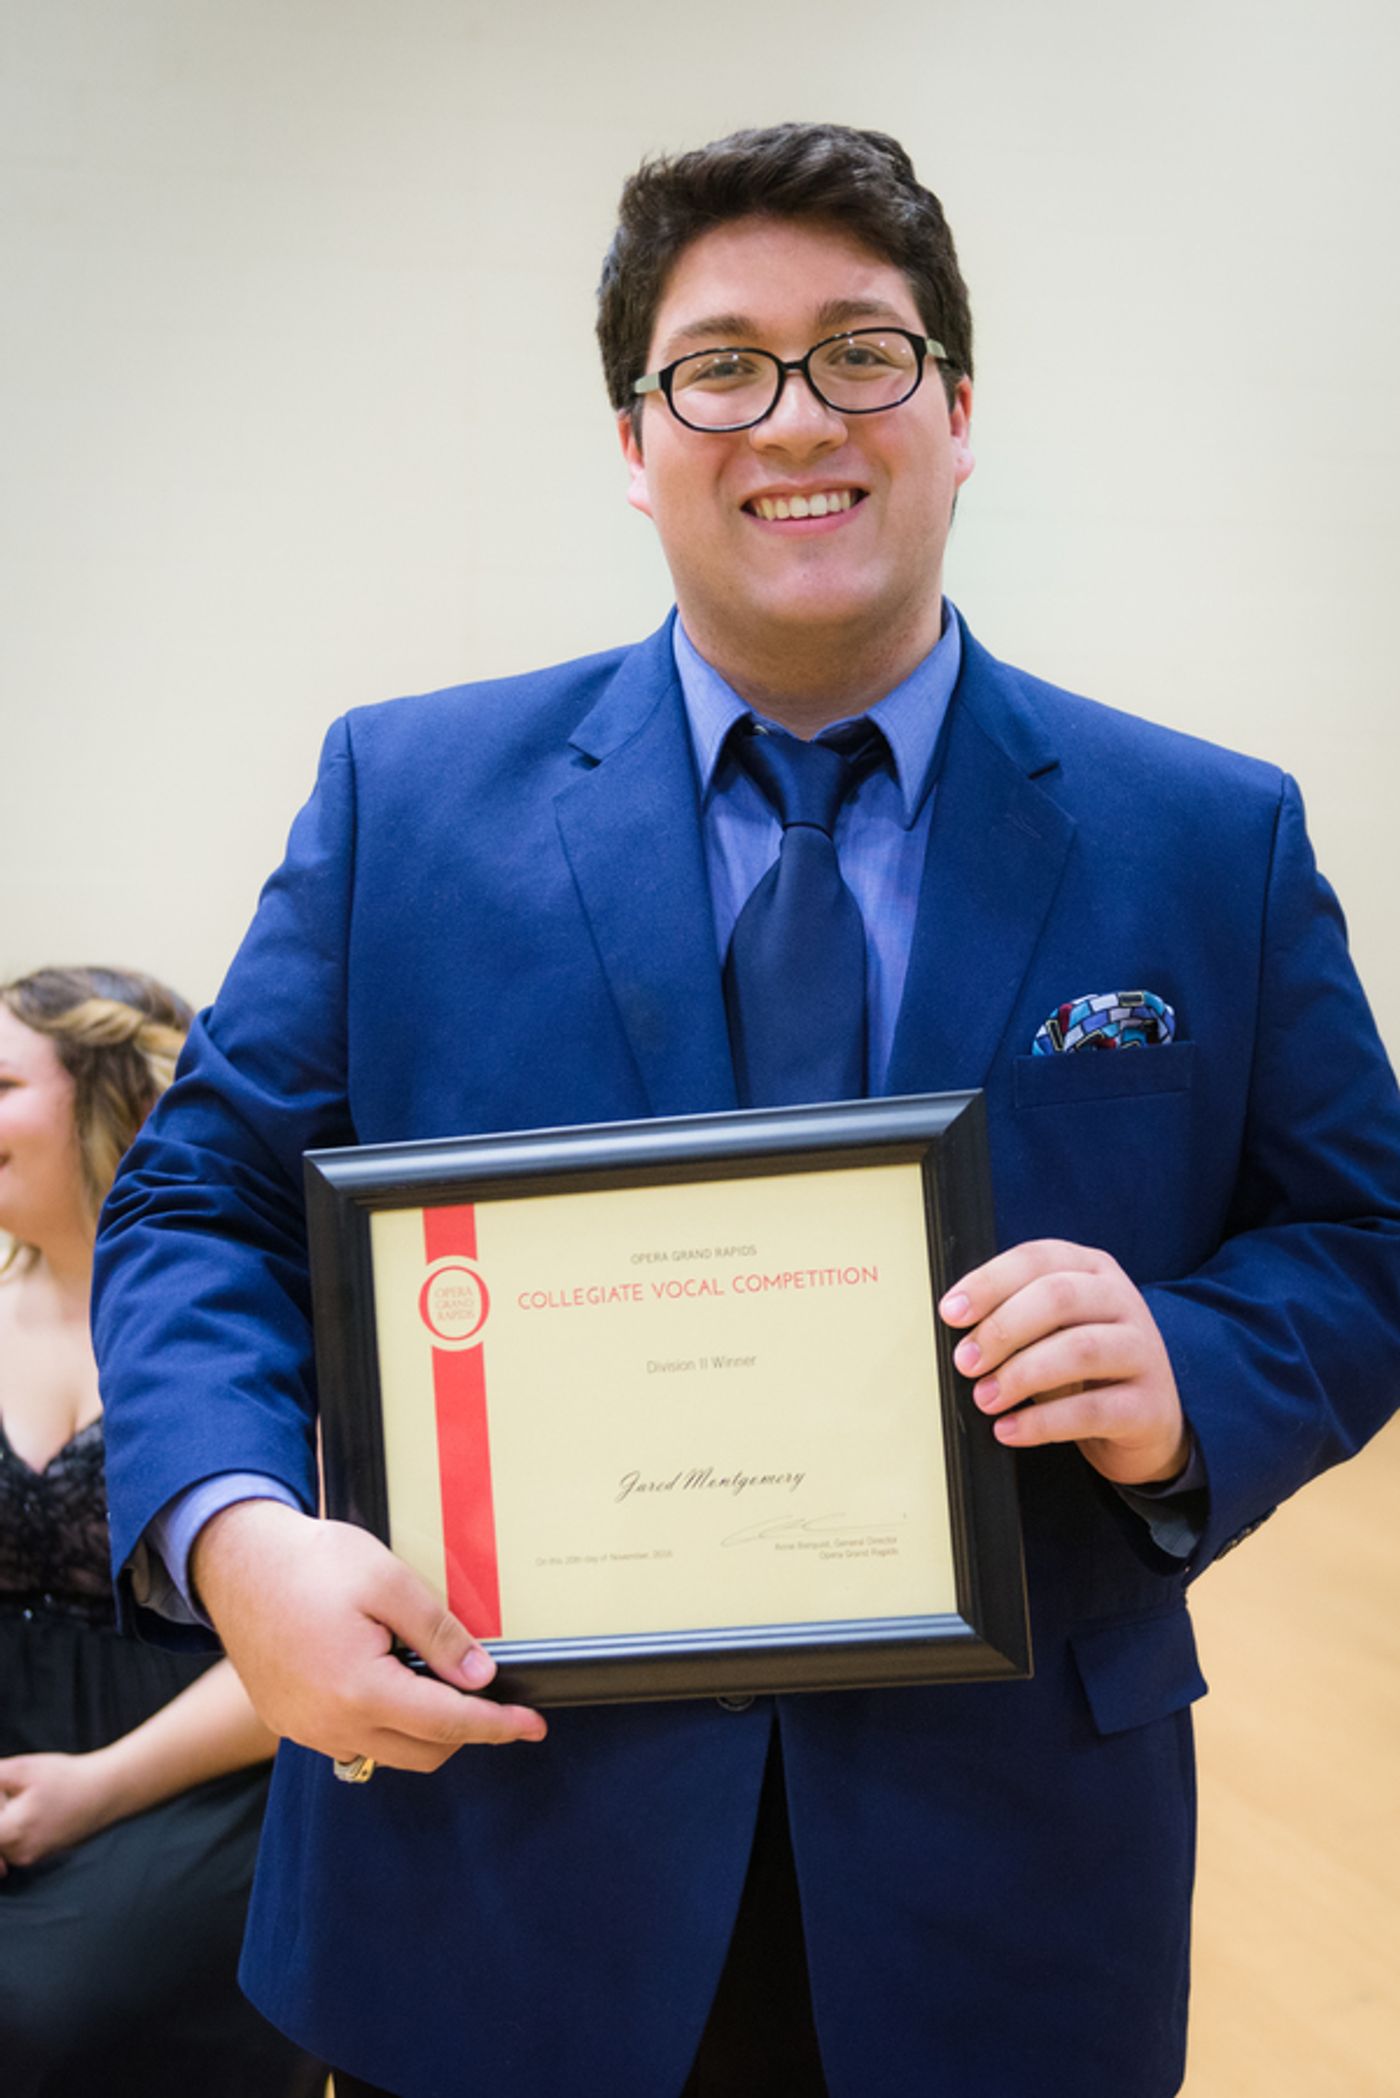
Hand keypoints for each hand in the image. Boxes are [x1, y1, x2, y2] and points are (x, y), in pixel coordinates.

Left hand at [0, 1751, 112, 1871]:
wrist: (104, 1791)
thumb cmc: (65, 1776)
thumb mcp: (23, 1768)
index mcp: (12, 1831)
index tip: (1, 1800)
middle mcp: (17, 1853)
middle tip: (8, 1794)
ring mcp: (27, 1859)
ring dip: (0, 1824)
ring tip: (17, 1800)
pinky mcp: (35, 1858)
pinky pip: (8, 1848)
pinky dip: (8, 1831)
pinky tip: (25, 1810)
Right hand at [191, 1500, 546, 1770]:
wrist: (237, 1562)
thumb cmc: (311, 1564)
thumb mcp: (388, 1582)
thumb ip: (439, 1634)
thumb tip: (481, 1677)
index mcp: (360, 1691)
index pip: (448, 1724)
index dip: (497, 1726)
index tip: (533, 1726)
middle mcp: (330, 1725)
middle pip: (424, 1751)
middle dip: (465, 1728)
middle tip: (484, 1689)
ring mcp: (305, 1730)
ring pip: (388, 1752)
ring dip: (422, 1729)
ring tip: (430, 1676)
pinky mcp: (289, 1722)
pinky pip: (352, 1741)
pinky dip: (383, 1723)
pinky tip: (387, 1681)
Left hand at [940, 1240, 1189, 1486]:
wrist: (1146, 1420)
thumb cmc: (1085, 1368)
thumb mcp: (1053, 1330)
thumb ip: (1015, 1318)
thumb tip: (957, 1330)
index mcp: (1093, 1270)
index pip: (1038, 1259)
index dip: (990, 1282)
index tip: (951, 1312)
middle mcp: (1122, 1302)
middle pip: (1058, 1297)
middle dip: (1002, 1329)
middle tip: (965, 1361)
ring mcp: (1142, 1352)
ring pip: (1080, 1349)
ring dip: (1021, 1374)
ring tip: (985, 1398)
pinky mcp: (1148, 1405)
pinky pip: (1092, 1410)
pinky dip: (1042, 1422)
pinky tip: (1010, 1429)